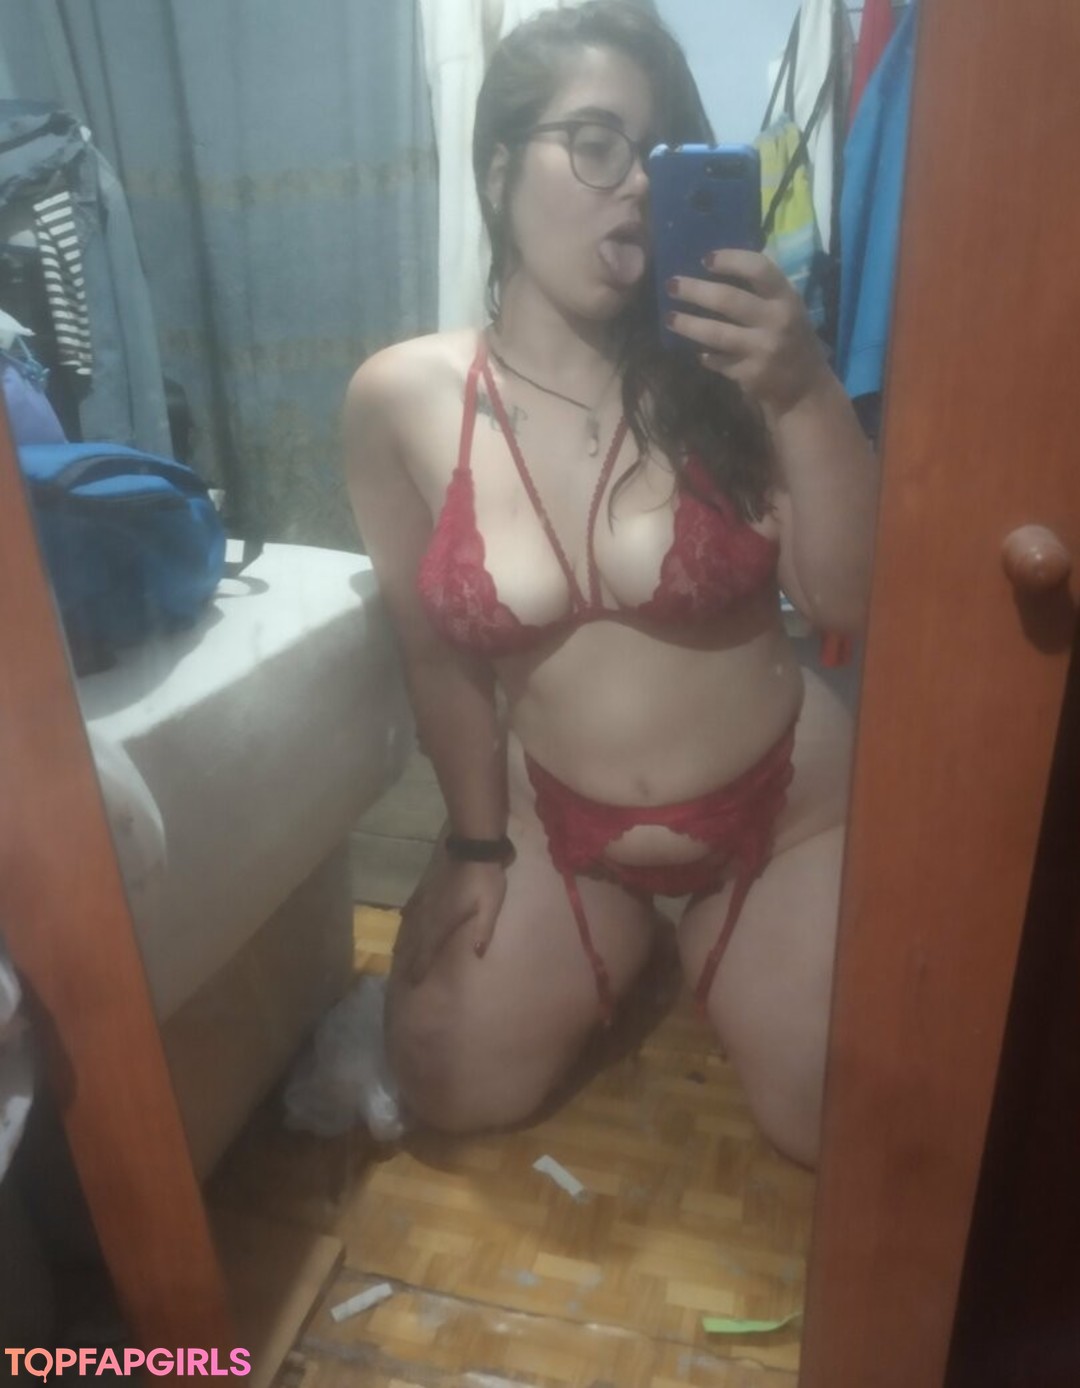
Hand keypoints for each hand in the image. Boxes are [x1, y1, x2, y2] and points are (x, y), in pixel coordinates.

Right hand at [392, 846, 507, 984]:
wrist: (474, 848)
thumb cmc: (485, 880)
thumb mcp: (490, 907)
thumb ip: (483, 931)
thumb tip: (477, 955)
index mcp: (444, 921)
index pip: (428, 949)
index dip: (420, 966)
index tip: (413, 982)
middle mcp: (431, 913)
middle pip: (416, 940)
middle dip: (410, 959)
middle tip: (403, 977)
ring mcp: (428, 898)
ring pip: (412, 924)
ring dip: (405, 939)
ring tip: (397, 953)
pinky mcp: (429, 886)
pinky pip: (414, 904)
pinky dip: (408, 914)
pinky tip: (403, 917)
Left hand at [665, 249, 829, 415]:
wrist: (806, 388)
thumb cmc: (791, 339)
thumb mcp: (786, 309)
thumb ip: (761, 291)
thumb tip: (715, 269)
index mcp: (787, 298)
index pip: (759, 268)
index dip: (730, 260)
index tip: (705, 259)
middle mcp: (777, 321)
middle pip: (728, 300)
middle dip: (695, 291)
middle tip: (671, 285)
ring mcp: (762, 349)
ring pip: (716, 334)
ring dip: (688, 325)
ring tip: (669, 318)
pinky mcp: (750, 375)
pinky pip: (718, 361)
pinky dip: (706, 356)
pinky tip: (698, 353)